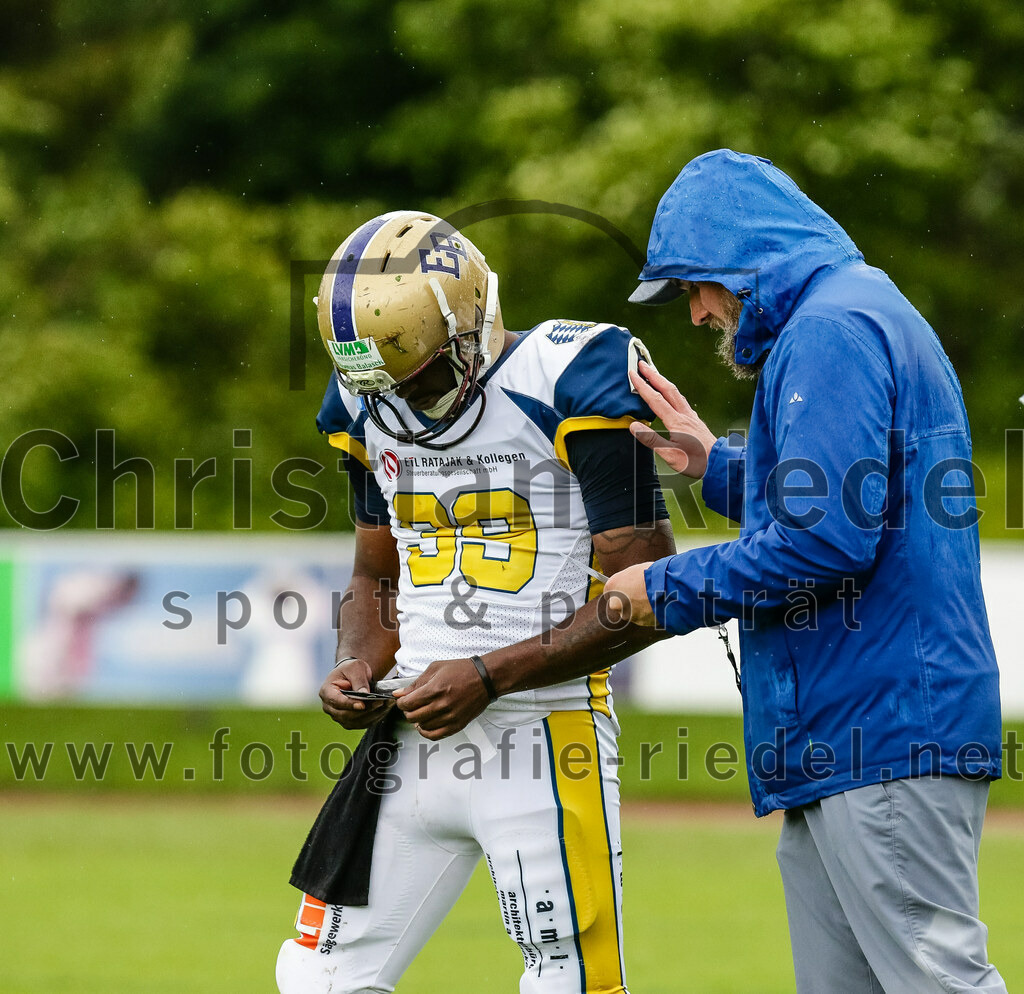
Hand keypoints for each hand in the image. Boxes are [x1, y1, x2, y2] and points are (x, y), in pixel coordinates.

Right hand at [320, 657, 394, 728]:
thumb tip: (365, 694)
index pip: (336, 701)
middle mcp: (330, 707)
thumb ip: (358, 680)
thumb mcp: (355, 668)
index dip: (349, 704)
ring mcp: (339, 716)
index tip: (362, 704)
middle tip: (380, 702)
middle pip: (346, 715)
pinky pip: (362, 724)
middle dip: (365, 710)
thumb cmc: (351, 669)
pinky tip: (385, 709)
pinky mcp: (350, 721)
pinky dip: (374, 718)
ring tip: (386, 705)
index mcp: (326, 692)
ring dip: (372, 715)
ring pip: (355, 722)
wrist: (352, 675)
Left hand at [394, 657, 489, 739]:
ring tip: (420, 713)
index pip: (407, 703)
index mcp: (435, 689)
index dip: (401, 702)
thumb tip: (399, 693)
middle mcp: (442, 705)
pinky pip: (435, 735)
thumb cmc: (462, 671)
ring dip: (417, 721)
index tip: (403, 700)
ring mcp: (450, 717)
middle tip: (410, 706)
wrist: (485, 679)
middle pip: (412, 716)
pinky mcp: (457, 725)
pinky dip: (426, 732)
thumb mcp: (436, 669)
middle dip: (407, 711)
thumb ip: (416, 683)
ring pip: (422, 726)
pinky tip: (425, 725)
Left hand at [603, 562, 655, 626]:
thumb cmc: (651, 575)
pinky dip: (645, 613)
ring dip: (636, 608)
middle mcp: (615, 603)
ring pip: (629, 612)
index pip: (609, 591)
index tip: (626, 589)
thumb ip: (626, 580)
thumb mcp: (634, 571)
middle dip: (626, 601)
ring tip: (649, 599)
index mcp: (611, 586)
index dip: (619, 590)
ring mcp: (626, 614)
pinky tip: (653, 605)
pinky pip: (641, 617)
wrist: (666, 588)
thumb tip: (628, 583)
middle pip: (617, 604)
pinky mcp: (638, 622)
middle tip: (639, 594)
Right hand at [629, 360, 716, 477]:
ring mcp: (691, 416)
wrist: (720, 462)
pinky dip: (672, 392)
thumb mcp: (670, 454)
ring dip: (663, 381)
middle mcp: (684, 415)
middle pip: (667, 389)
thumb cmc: (696, 461)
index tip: (633, 374)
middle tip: (643, 364)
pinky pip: (681, 400)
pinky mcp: (695, 421)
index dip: (643, 386)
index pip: (655, 400)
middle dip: (653, 375)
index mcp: (676, 422)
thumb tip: (634, 426)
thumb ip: (651, 439)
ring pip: (675, 393)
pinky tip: (671, 395)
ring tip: (654, 374)